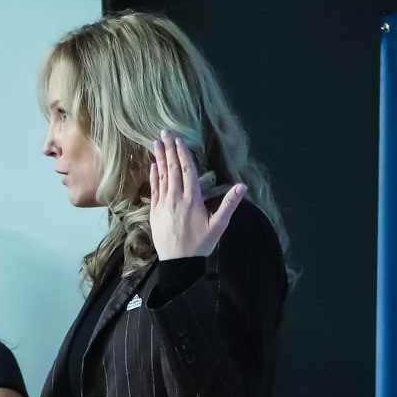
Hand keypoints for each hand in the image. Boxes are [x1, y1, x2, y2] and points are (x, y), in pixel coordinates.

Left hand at [149, 132, 246, 259]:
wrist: (179, 264)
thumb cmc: (200, 245)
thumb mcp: (218, 225)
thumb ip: (229, 204)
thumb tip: (242, 187)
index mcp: (193, 199)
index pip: (188, 170)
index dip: (183, 154)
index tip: (179, 140)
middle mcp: (176, 198)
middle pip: (173, 169)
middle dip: (169, 149)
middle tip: (164, 132)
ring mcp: (164, 205)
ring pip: (162, 177)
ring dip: (159, 158)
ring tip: (156, 142)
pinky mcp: (155, 213)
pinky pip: (154, 190)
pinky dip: (153, 176)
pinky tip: (153, 165)